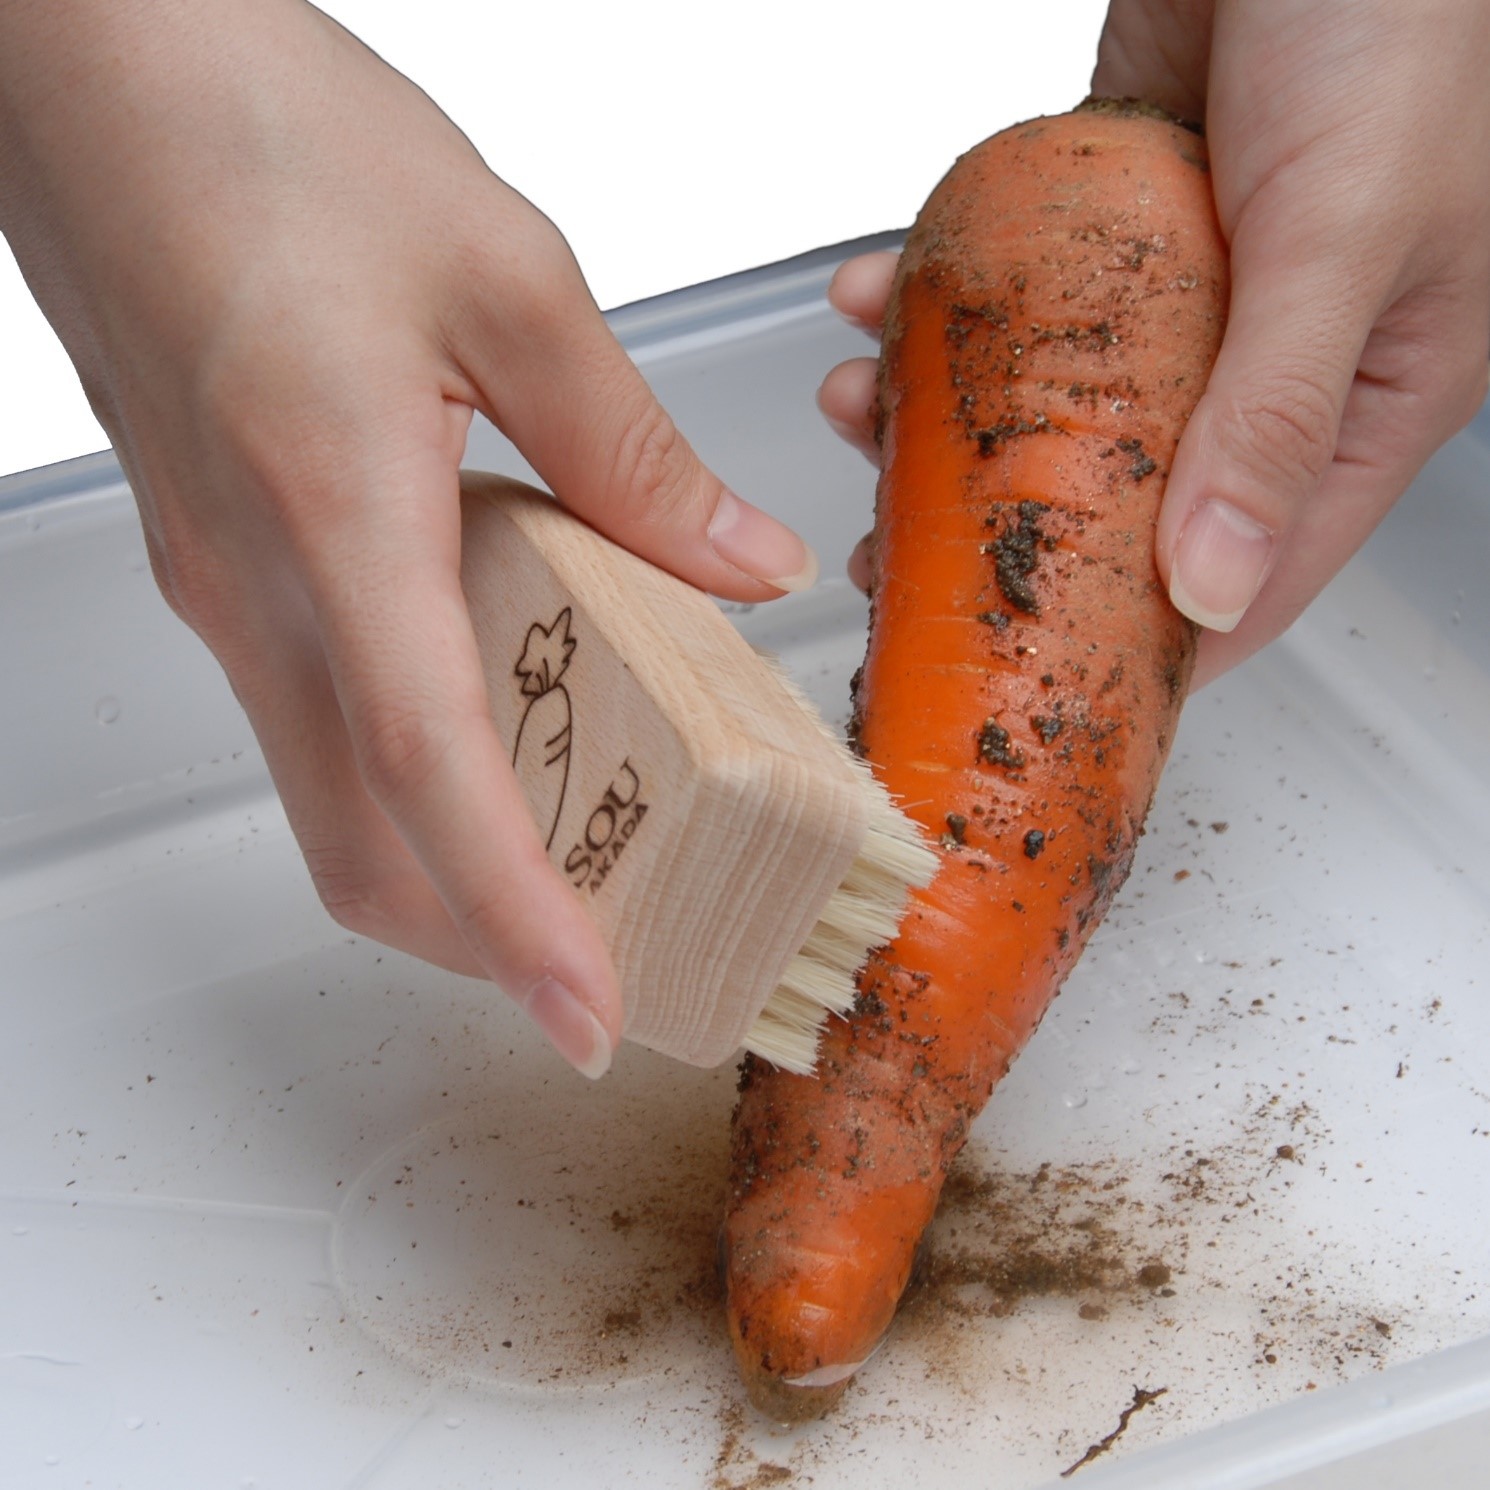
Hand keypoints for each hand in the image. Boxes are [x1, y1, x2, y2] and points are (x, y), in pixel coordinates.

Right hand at [0, 0, 814, 1076]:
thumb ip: (632, 449)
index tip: (589, 1018)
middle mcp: (258, 586)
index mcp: (330, 508)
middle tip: (608, 966)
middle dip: (487, 938)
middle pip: (366, 838)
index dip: (517, 915)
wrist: (93, 70)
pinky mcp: (225, 564)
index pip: (432, 770)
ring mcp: (226, 588)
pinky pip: (322, 721)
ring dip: (451, 864)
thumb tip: (737, 562)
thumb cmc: (260, 133)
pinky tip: (511, 732)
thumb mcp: (505, 273)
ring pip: (333, 797)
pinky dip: (419, 773)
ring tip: (581, 872)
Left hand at [819, 0, 1489, 688]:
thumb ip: (1273, 417)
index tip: (1042, 688)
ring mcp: (1192, 289)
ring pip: (1057, 396)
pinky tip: (883, 292)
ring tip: (860, 408)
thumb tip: (1216, 589)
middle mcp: (1276, 358)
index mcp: (1370, 398)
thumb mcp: (1347, 235)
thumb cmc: (1402, 17)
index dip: (1148, 649)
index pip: (1254, 577)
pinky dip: (949, 294)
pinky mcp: (1122, 215)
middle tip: (902, 552)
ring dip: (949, 408)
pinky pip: (1024, 287)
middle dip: (1008, 527)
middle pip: (1129, 497)